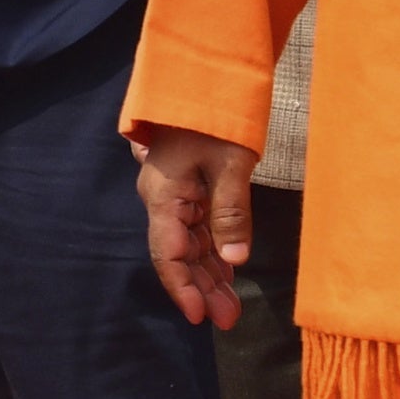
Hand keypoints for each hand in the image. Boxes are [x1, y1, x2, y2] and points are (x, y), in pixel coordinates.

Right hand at [134, 125, 260, 330]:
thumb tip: (235, 260)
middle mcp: (164, 201)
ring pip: (190, 245)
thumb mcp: (231, 164)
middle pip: (179, 255)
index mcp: (165, 196)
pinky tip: (228, 272)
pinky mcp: (190, 189)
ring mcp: (176, 196)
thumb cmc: (215, 117)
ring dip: (209, 275)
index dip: (183, 288)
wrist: (204, 79)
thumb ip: (232, 213)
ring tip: (232, 306)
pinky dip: (214, 252)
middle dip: (202, 289)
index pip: (169, 254)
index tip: (200, 317)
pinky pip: (199, 229)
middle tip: (228, 320)